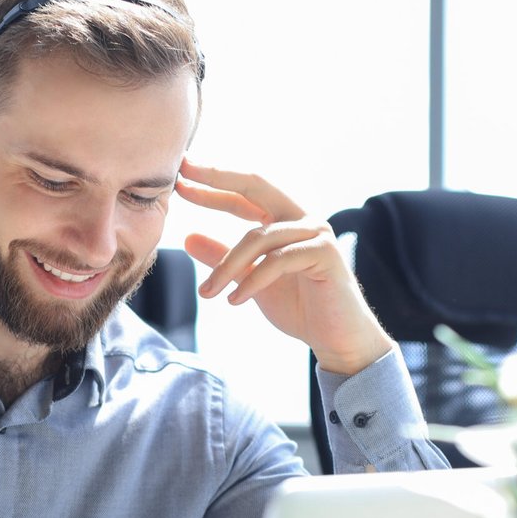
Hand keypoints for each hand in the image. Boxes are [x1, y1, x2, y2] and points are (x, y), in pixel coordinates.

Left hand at [175, 161, 392, 374]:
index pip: (245, 192)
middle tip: (181, 183)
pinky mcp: (325, 254)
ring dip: (227, 265)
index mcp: (286, 219)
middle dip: (217, 181)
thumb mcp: (250, 281)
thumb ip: (224, 258)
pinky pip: (278, 260)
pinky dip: (252, 281)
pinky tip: (234, 301)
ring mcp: (316, 232)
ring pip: (259, 236)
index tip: (180, 178)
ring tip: (207, 293)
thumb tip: (188, 237)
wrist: (336, 339)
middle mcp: (303, 218)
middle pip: (256, 186)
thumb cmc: (299, 307)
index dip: (214, 184)